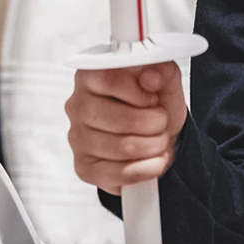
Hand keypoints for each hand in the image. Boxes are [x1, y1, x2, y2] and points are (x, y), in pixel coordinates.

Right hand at [66, 62, 185, 193]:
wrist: (158, 133)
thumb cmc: (154, 103)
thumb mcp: (165, 78)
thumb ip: (160, 70)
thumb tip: (151, 78)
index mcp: (91, 76)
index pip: (107, 80)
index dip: (138, 93)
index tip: (153, 98)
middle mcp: (78, 105)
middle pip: (118, 119)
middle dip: (154, 123)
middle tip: (162, 122)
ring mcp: (78, 138)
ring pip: (122, 147)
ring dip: (154, 146)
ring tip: (159, 140)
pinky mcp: (85, 167)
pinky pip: (119, 173)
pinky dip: (146, 168)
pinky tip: (153, 160)